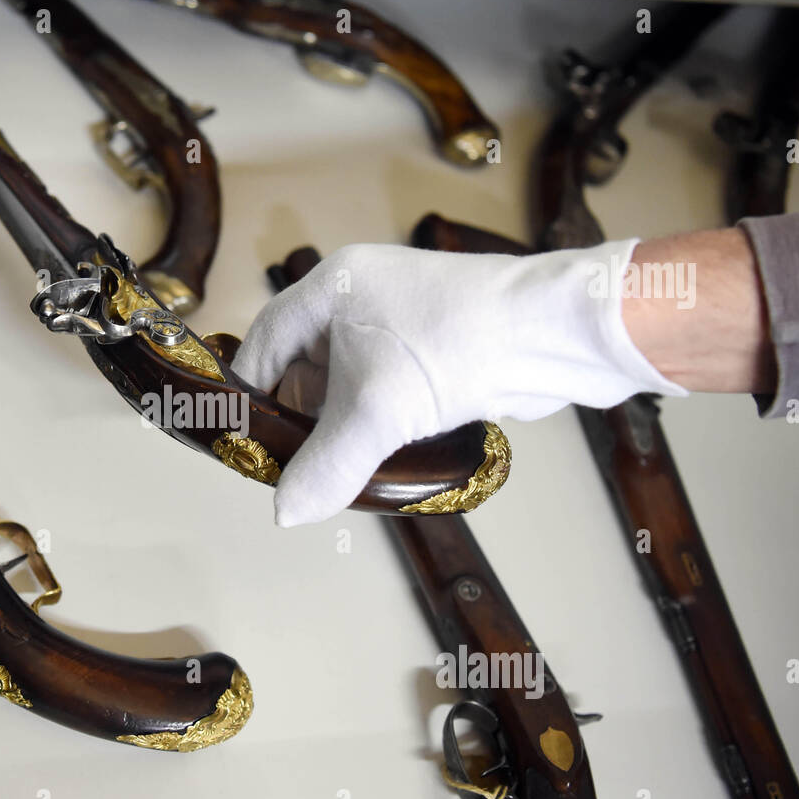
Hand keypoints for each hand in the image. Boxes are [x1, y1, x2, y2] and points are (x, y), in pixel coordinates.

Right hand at [231, 242, 685, 525]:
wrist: (554, 334)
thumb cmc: (455, 347)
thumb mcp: (376, 411)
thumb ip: (325, 465)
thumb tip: (285, 514)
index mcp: (336, 285)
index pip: (268, 338)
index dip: (252, 391)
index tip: (244, 439)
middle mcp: (366, 294)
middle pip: (307, 363)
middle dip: (300, 415)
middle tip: (293, 463)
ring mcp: (406, 318)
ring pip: (351, 379)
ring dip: (342, 423)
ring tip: (337, 467)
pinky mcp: (440, 345)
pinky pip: (388, 386)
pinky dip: (380, 420)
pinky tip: (382, 455)